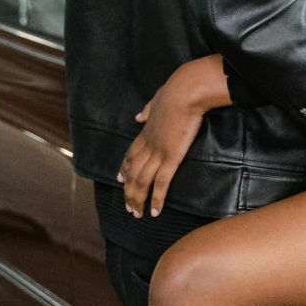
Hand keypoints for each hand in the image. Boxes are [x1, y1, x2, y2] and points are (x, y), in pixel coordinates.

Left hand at [118, 56, 230, 217]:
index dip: (124, 168)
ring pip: (142, 181)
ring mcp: (158, 152)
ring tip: (137, 214)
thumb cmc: (175, 92)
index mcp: (146, 132)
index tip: (120, 179)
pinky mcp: (171, 158)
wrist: (185, 91)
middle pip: (133, 172)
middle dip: (129, 191)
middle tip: (128, 207)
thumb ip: (147, 111)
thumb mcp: (156, 100)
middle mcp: (148, 145)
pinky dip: (156, 199)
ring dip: (138, 199)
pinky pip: (161, 183)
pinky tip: (155, 211)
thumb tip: (138, 117)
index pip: (131, 154)